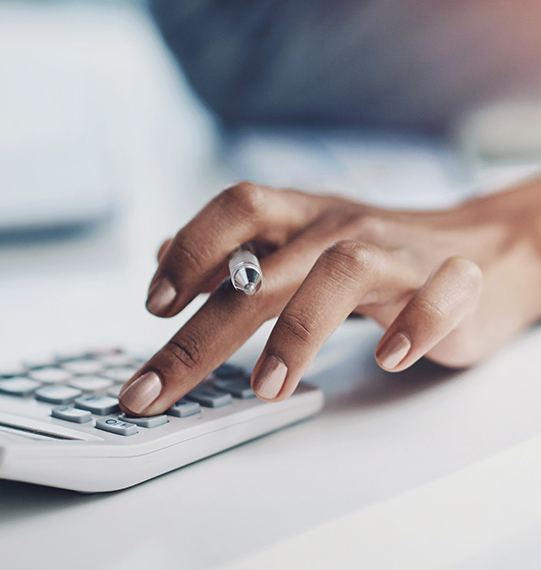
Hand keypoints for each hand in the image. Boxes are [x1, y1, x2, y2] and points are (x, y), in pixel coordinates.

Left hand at [118, 180, 540, 415]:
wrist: (478, 250)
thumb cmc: (369, 255)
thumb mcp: (294, 243)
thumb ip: (230, 252)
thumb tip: (163, 257)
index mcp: (299, 216)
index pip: (239, 208)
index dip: (192, 249)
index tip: (155, 305)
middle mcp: (339, 227)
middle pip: (263, 270)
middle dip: (202, 335)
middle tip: (157, 389)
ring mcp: (396, 252)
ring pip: (343, 271)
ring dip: (298, 332)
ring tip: (266, 388)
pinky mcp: (451, 284)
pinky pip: (438, 296)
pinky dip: (413, 327)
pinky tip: (386, 359)